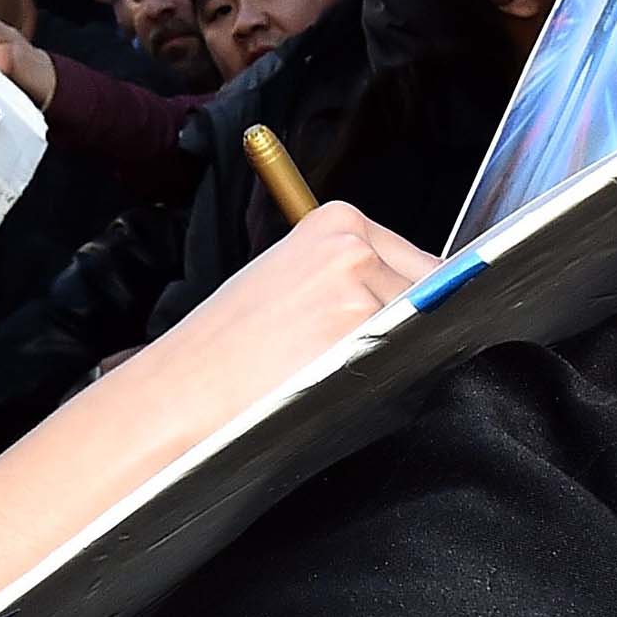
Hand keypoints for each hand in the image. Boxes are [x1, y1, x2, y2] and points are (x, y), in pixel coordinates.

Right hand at [130, 201, 436, 422]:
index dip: (414, 306)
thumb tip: (426, 306)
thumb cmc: (226, 350)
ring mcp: (363, 292)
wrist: (180, 394)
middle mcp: (355, 247)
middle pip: (436, 294)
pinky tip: (341, 391)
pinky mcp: (365, 338)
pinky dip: (393, 388)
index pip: (422, 262)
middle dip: (413, 331)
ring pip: (429, 334)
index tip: (400, 329)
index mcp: (337, 222)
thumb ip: (354, 279)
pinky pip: (413, 369)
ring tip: (337, 378)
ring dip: (404, 362)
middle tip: (352, 361)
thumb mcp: (290, 282)